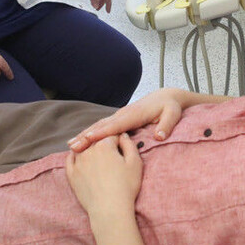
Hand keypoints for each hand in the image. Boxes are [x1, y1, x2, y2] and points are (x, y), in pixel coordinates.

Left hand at [65, 134, 142, 219]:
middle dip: (103, 142)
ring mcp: (78, 162)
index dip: (118, 139)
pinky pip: (70, 159)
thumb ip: (129, 145)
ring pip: (82, 147)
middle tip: (110, 148)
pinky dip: (74, 155)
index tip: (122, 144)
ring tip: (95, 153)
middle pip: (96, 140)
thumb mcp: (135, 163)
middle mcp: (88, 150)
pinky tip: (79, 157)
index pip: (112, 135)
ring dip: (89, 147)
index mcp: (104, 145)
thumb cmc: (126, 187)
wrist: (109, 209)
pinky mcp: (71, 174)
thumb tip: (123, 135)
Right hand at [68, 87, 185, 151]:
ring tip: (71, 146)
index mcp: (135, 114)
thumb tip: (160, 137)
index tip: (88, 140)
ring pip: (99, 125)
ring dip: (85, 134)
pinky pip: (102, 126)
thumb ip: (167, 125)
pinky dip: (90, 132)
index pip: (115, 125)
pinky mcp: (119, 118)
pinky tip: (82, 140)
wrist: (167, 96)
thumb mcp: (173, 114)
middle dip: (86, 136)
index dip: (101, 133)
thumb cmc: (171, 107)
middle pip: (102, 126)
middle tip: (72, 147)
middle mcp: (124, 114)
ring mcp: (120, 115)